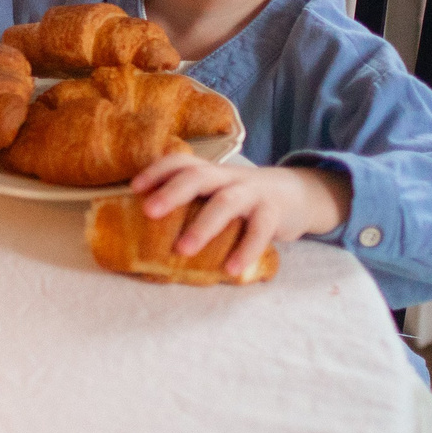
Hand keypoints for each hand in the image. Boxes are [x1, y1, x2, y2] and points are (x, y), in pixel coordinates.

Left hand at [124, 155, 352, 276]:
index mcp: (209, 173)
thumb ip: (191, 205)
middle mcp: (227, 177)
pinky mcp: (274, 212)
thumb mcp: (217, 193)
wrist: (297, 195)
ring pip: (226, 202)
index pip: (180, 162)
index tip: (134, 188)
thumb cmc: (242, 201)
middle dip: (172, 192)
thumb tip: (144, 235)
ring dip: (203, 226)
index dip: (156, 171)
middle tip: (149, 212)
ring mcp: (252, 193)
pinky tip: (231, 270)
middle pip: (198, 177)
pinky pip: (260, 229)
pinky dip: (245, 250)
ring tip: (183, 250)